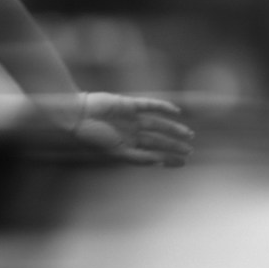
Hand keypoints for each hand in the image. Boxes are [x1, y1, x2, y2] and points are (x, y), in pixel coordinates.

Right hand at [70, 92, 193, 167]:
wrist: (78, 117)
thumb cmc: (93, 138)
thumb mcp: (116, 152)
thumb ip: (137, 157)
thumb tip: (158, 162)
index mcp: (127, 147)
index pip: (153, 153)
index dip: (168, 158)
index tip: (183, 163)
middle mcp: (132, 133)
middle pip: (158, 140)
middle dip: (174, 145)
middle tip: (190, 150)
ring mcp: (131, 119)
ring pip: (158, 125)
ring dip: (173, 129)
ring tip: (188, 134)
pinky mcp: (129, 104)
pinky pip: (150, 105)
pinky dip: (163, 107)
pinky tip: (176, 111)